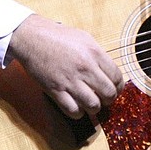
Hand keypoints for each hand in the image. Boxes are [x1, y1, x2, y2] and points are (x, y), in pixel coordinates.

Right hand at [7, 14, 124, 118]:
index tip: (115, 89)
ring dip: (94, 108)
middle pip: (109, 93)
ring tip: (91, 104)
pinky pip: (73, 110)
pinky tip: (77, 106)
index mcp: (94, 53)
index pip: (117, 77)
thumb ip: (98, 55)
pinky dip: (78, 113)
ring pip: (93, 105)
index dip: (119, 87)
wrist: (32, 38)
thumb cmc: (58, 36)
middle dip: (109, 99)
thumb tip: (108, 72)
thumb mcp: (84, 38)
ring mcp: (70, 80)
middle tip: (104, 98)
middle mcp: (85, 67)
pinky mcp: (55, 90)